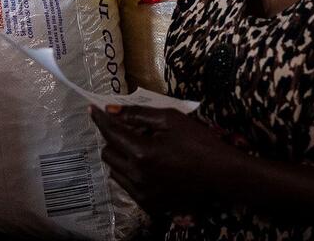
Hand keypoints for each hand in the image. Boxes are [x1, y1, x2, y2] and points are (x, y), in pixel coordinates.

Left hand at [90, 105, 242, 213]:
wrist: (221, 174)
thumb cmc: (198, 141)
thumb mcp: (169, 119)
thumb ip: (137, 114)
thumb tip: (112, 110)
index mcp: (142, 152)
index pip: (111, 133)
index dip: (100, 119)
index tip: (92, 109)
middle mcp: (138, 176)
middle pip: (108, 153)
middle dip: (112, 138)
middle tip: (126, 130)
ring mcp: (143, 193)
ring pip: (115, 172)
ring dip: (120, 157)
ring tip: (138, 148)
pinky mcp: (150, 204)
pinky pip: (127, 186)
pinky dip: (130, 173)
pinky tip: (146, 166)